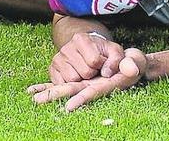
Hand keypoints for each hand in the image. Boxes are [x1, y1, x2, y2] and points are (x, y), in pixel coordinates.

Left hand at [28, 48, 148, 110]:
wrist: (130, 63)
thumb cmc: (134, 63)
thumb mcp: (136, 61)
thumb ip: (132, 64)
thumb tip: (130, 69)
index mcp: (107, 85)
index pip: (92, 93)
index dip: (81, 99)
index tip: (68, 107)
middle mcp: (94, 86)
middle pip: (73, 92)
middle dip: (57, 96)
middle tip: (39, 102)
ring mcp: (86, 83)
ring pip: (65, 88)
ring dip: (50, 92)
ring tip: (33, 98)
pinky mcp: (81, 80)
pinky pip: (62, 81)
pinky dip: (49, 86)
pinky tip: (34, 90)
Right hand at [48, 32, 124, 83]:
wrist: (86, 49)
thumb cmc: (102, 52)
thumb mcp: (114, 52)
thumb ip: (118, 60)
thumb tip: (107, 74)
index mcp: (81, 39)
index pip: (94, 61)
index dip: (101, 65)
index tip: (101, 62)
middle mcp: (66, 48)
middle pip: (83, 73)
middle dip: (92, 74)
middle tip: (93, 69)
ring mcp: (57, 59)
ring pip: (72, 80)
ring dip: (81, 81)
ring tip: (84, 72)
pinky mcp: (52, 70)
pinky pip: (61, 85)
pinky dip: (71, 85)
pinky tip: (76, 77)